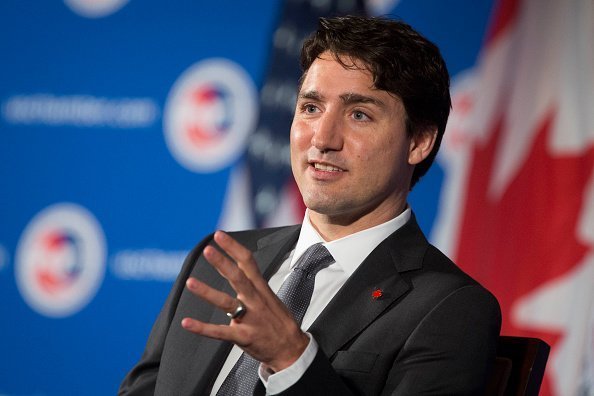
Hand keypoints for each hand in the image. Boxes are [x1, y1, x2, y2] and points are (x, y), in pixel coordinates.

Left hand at [181, 231, 309, 371]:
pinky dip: (202, 328)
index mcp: (262, 289)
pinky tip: (187, 322)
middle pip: (238, 278)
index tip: (219, 236)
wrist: (292, 350)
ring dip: (207, 292)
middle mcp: (255, 301)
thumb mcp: (271, 297)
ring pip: (226, 303)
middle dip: (222, 263)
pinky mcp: (244, 337)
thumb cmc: (279, 323)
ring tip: (190, 282)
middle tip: (208, 250)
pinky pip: (220, 332)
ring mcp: (250, 319)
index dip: (233, 248)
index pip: (248, 262)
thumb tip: (237, 272)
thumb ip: (253, 285)